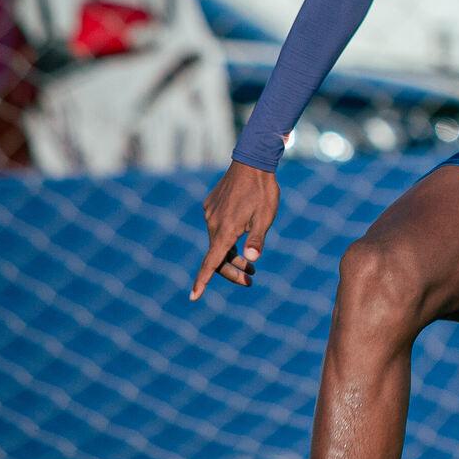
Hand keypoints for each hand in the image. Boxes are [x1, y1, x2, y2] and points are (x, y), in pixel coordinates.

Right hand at [192, 161, 279, 298]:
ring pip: (217, 242)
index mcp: (226, 229)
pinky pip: (217, 227)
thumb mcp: (265, 216)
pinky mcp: (211, 206)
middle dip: (231, 271)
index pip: (211, 261)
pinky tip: (244, 233)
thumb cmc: (262, 191)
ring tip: (251, 265)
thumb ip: (257, 238)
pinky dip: (228, 238)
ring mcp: (210, 214)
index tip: (194, 296)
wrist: (252, 162)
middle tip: (250, 280)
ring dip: (232, 255)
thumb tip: (251, 257)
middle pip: (217, 256)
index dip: (202, 280)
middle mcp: (213, 223)